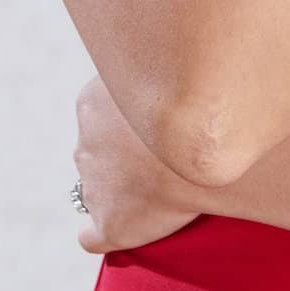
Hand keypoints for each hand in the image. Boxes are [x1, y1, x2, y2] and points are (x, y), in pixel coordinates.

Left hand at [72, 73, 214, 254]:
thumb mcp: (158, 58)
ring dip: (121, 185)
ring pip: (98, 186)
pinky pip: (92, 234)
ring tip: (163, 181)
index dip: (130, 118)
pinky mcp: (109, 224)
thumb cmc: (192, 96)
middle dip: (123, 151)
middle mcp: (84, 144)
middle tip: (163, 151)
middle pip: (99, 148)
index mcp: (91, 102)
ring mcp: (93, 186)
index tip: (157, 122)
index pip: (100, 110)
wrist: (205, 142)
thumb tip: (146, 56)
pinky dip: (103, 229)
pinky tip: (124, 224)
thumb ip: (143, 66)